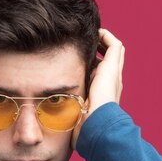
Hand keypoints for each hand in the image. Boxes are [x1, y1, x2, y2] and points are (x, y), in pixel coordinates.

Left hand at [71, 28, 124, 149]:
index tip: (79, 58)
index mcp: (104, 90)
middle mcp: (112, 80)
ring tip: (88, 37)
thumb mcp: (73, 113)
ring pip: (115, 49)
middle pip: (112, 58)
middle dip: (99, 48)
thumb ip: (66, 108)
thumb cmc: (83, 125)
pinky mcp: (113, 67)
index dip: (94, 61)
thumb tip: (46, 116)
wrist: (96, 125)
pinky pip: (114, 44)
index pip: (102, 71)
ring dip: (102, 40)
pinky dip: (105, 36)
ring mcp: (114, 73)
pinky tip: (91, 36)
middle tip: (84, 44)